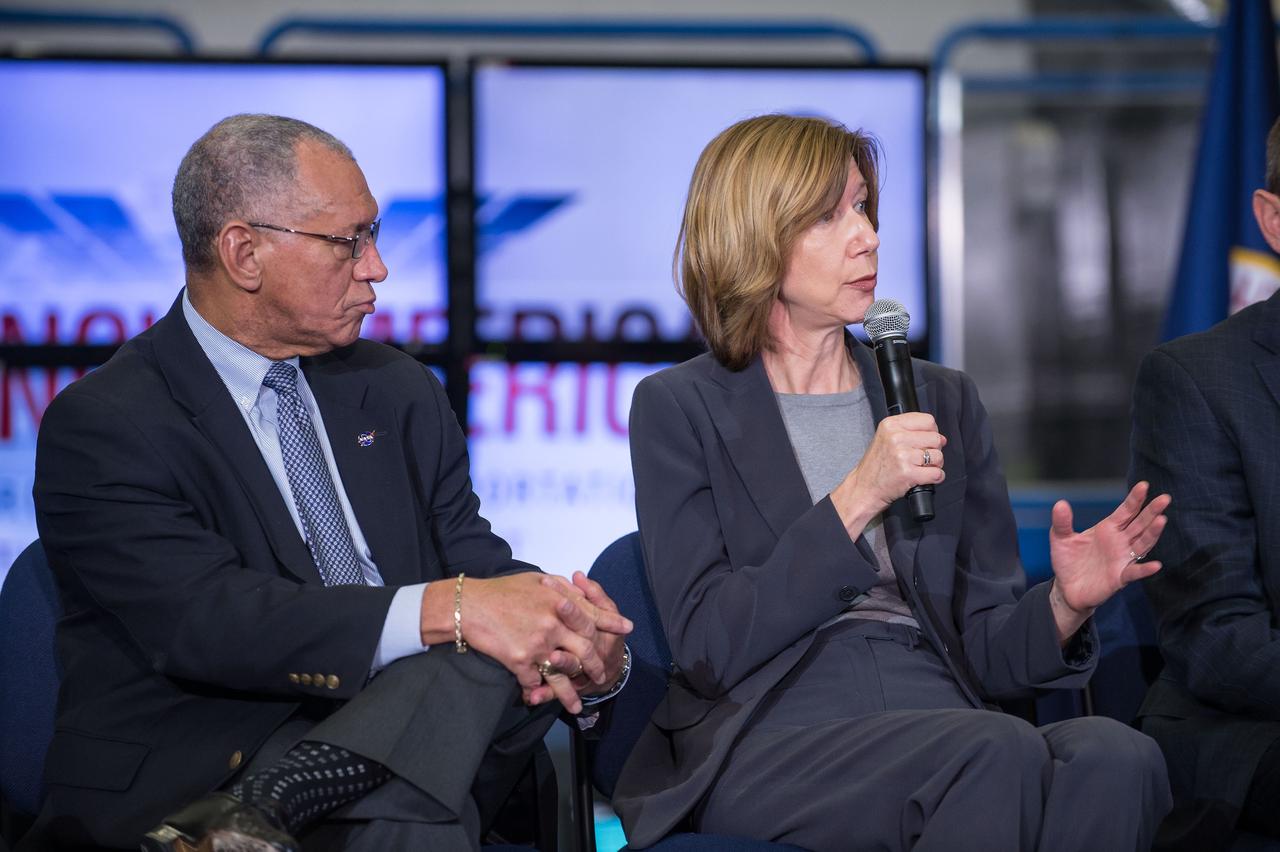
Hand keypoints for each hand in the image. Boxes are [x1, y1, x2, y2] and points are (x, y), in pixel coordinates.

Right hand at [421, 572, 629, 713]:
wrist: (469, 606)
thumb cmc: (501, 591)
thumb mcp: (536, 581)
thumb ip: (561, 588)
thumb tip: (579, 589)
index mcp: (559, 602)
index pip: (593, 614)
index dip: (612, 622)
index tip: (627, 628)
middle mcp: (554, 624)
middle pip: (584, 650)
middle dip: (595, 666)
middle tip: (601, 676)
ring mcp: (538, 645)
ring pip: (562, 676)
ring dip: (569, 694)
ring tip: (576, 706)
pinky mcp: (521, 661)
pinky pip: (534, 682)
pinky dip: (535, 692)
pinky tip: (536, 699)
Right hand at [831, 412, 945, 535]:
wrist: (864, 488)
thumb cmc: (876, 465)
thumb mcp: (886, 437)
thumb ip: (910, 432)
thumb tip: (941, 438)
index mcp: (891, 425)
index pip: (928, 420)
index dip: (931, 432)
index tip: (926, 441)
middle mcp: (896, 438)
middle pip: (935, 438)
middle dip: (934, 450)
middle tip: (921, 457)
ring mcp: (902, 456)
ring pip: (938, 456)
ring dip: (935, 465)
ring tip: (920, 468)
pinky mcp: (908, 473)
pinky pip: (937, 473)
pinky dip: (935, 477)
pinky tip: (923, 477)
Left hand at [1048, 481, 1169, 641]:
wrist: (1066, 589)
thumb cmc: (1068, 561)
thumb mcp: (1061, 539)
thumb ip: (1062, 522)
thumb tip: (1060, 503)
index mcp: (1108, 529)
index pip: (1125, 511)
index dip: (1134, 499)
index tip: (1144, 485)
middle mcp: (1120, 542)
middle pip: (1139, 524)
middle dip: (1152, 511)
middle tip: (1165, 498)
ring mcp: (1122, 559)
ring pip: (1142, 544)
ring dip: (1152, 533)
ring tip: (1161, 520)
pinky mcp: (1120, 577)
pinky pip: (1134, 572)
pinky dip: (1145, 569)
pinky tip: (1155, 565)